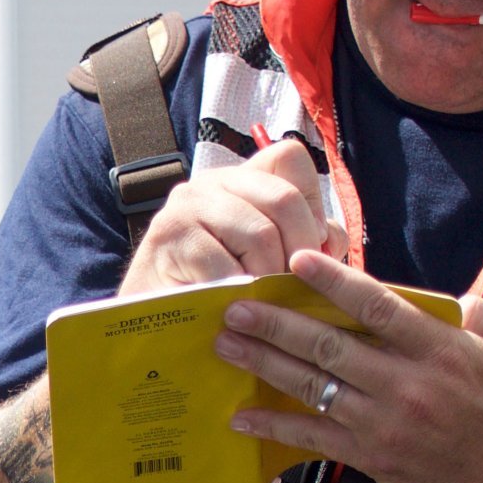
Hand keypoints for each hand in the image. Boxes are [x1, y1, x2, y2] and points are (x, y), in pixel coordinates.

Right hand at [124, 141, 345, 292]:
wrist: (151, 325)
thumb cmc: (214, 291)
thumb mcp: (266, 259)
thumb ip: (304, 241)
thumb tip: (331, 240)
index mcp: (240, 178)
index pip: (290, 157)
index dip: (312, 205)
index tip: (309, 247)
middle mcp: (213, 181)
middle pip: (284, 198)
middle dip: (299, 251)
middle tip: (291, 286)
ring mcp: (188, 204)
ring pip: (260, 234)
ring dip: (268, 279)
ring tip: (261, 303)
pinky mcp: (169, 236)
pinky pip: (225, 266)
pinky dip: (238, 295)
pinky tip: (234, 309)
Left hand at [216, 250, 482, 482]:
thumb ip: (475, 315)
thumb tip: (434, 298)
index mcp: (444, 349)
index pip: (377, 306)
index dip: (332, 281)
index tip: (296, 263)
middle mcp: (409, 385)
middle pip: (329, 345)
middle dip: (276, 324)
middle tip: (235, 307)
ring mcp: (387, 425)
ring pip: (313, 387)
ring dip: (264, 365)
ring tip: (227, 346)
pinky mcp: (375, 460)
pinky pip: (315, 438)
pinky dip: (275, 427)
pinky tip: (243, 416)